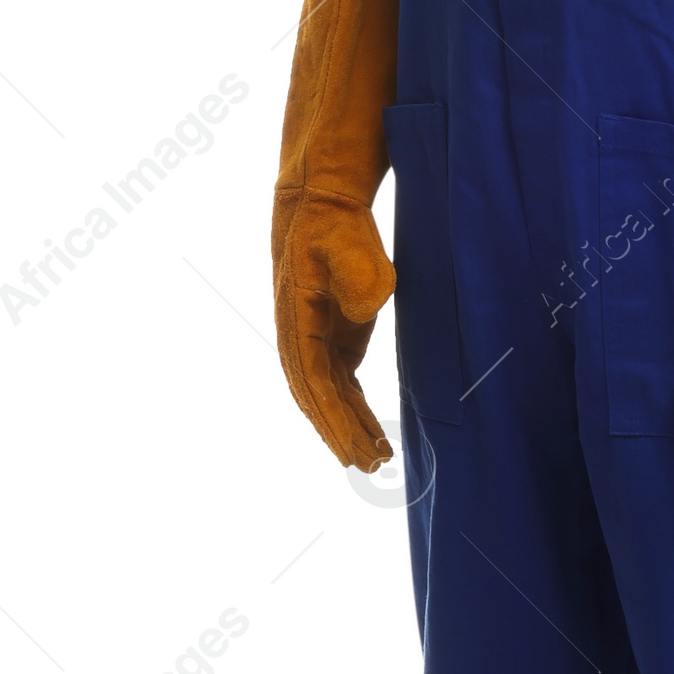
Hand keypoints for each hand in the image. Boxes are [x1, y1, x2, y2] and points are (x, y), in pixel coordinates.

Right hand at [272, 192, 395, 471]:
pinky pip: (342, 387)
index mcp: (296, 321)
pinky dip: (355, 412)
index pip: (312, 380)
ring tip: (377, 460)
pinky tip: (373, 435)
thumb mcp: (346, 240)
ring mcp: (316, 342)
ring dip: (349, 429)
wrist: (322, 207)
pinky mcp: (334, 341)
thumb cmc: (334, 224)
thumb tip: (368, 306)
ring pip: (329, 398)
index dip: (330, 418)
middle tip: (369, 465)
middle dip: (340, 434)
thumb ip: (358, 271)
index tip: (349, 448)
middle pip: (317, 398)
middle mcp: (299, 339)